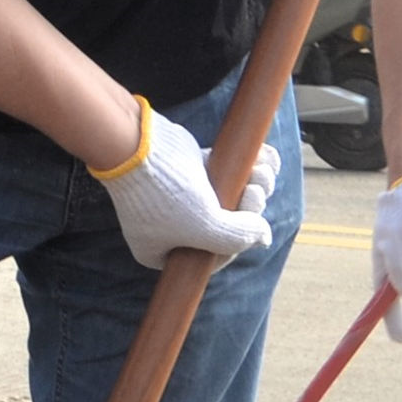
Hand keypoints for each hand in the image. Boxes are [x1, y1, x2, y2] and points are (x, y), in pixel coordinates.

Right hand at [88, 95, 277, 269]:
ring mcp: (182, 197)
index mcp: (164, 252)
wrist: (136, 145)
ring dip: (253, 184)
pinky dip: (246, 166)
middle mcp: (172, 227)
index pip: (212, 256)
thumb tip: (264, 238)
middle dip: (249, 208)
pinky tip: (266, 158)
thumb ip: (237, 237)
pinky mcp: (191, 170)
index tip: (252, 222)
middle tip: (256, 190)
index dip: (240, 241)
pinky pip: (224, 173)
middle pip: (224, 224)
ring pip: (228, 197)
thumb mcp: (204, 226)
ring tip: (261, 172)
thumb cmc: (165, 194)